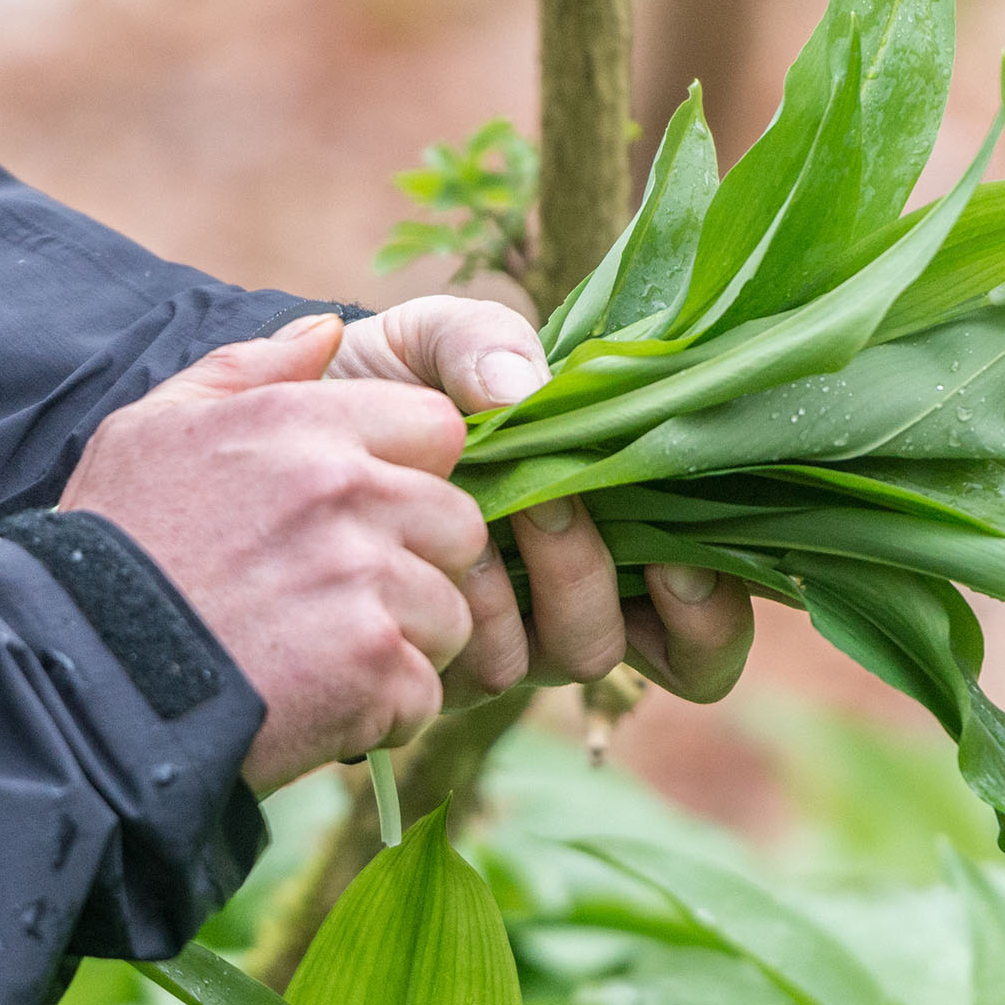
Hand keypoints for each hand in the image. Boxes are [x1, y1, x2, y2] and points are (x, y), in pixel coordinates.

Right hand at [60, 315, 485, 792]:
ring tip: (318, 655)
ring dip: (402, 643)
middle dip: (418, 564)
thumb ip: (249, 368)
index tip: (362, 516)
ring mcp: (366, 580)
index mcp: (304, 424)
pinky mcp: (373, 666)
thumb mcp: (153, 429)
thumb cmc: (112, 549)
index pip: (440, 427)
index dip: (411, 473)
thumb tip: (328, 331)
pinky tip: (313, 703)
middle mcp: (346, 491)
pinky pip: (424, 690)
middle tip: (340, 598)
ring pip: (452, 613)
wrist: (78, 676)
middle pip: (460, 524)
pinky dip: (379, 710)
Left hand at [328, 295, 754, 707]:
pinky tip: (423, 544)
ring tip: (479, 512)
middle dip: (595, 576)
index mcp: (613, 535)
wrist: (292, 415)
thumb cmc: (394, 381)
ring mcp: (507, 638)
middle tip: (552, 504)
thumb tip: (525, 387)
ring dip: (530, 586)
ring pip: (564, 658)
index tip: (682, 563)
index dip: (712, 615)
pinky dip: (466, 602)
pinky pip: (483, 668)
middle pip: (640, 649)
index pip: (700, 622)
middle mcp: (569, 602)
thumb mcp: (442, 336)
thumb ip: (488, 341)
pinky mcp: (439, 662)